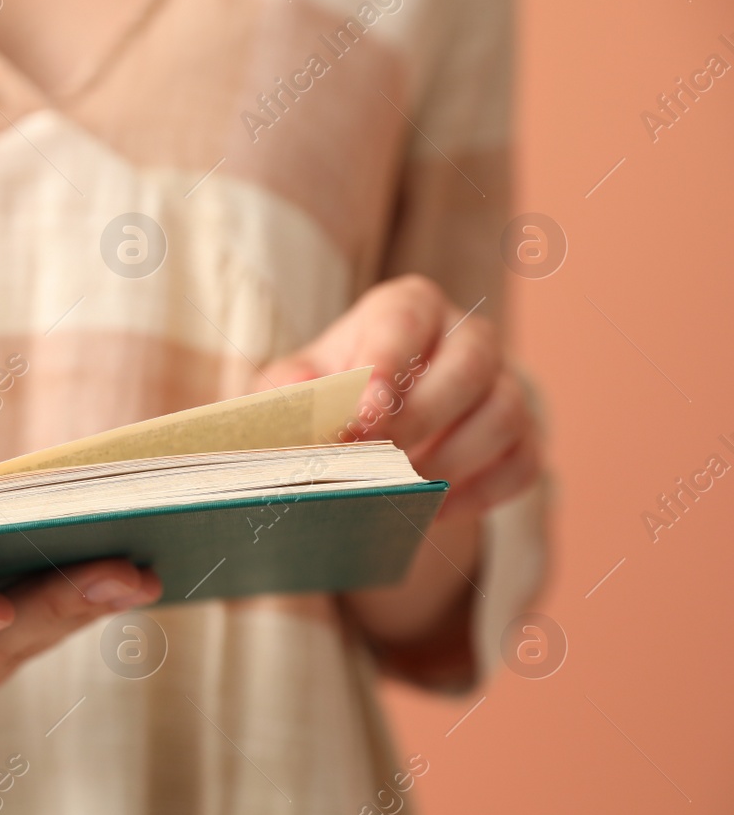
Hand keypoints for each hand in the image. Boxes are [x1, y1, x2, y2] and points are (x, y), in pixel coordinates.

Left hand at [261, 275, 539, 522]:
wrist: (375, 426)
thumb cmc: (334, 393)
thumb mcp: (301, 382)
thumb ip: (292, 388)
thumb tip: (297, 399)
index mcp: (409, 306)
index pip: (404, 322)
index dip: (385, 366)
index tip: (363, 416)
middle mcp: (467, 335)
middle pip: (466, 367)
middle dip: (418, 421)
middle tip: (374, 463)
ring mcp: (504, 383)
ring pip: (502, 414)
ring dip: (450, 460)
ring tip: (402, 491)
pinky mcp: (524, 434)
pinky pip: (521, 462)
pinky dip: (480, 492)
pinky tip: (434, 508)